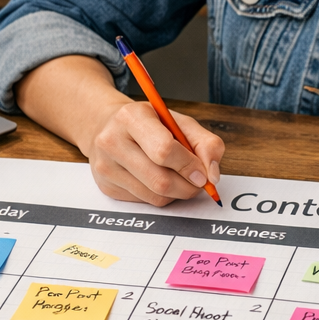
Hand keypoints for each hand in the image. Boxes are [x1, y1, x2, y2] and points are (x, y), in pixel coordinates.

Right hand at [84, 100, 224, 206]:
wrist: (109, 127)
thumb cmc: (150, 123)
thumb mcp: (179, 122)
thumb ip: (205, 143)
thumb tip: (213, 176)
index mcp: (131, 117)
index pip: (164, 150)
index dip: (189, 166)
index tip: (203, 173)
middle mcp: (112, 141)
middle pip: (160, 180)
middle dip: (188, 186)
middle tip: (198, 181)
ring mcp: (106, 166)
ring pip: (155, 196)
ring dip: (177, 193)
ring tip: (181, 178)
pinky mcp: (107, 186)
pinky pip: (145, 202)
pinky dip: (162, 196)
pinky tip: (160, 179)